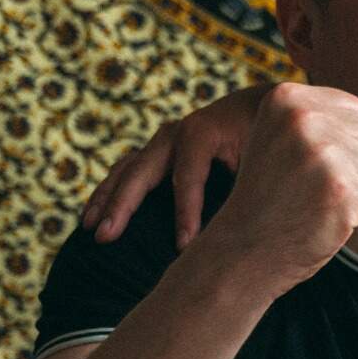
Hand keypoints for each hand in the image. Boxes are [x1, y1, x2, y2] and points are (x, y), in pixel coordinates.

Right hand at [85, 82, 271, 248]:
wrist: (262, 108)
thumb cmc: (267, 141)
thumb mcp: (266, 159)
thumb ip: (253, 185)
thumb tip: (251, 227)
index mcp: (202, 133)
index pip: (188, 178)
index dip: (186, 215)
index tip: (183, 249)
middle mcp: (175, 133)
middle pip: (142, 171)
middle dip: (122, 206)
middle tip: (105, 238)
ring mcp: (162, 141)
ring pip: (126, 170)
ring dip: (105, 199)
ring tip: (90, 229)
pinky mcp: (157, 151)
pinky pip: (127, 171)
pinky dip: (111, 192)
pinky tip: (95, 216)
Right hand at [189, 82, 357, 295]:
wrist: (243, 248)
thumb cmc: (271, 195)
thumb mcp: (282, 138)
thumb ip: (320, 117)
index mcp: (286, 97)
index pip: (357, 112)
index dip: (341, 144)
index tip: (304, 165)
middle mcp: (304, 118)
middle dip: (353, 167)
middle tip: (311, 188)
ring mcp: (323, 153)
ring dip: (356, 192)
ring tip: (316, 202)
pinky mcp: (340, 189)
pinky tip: (324, 221)